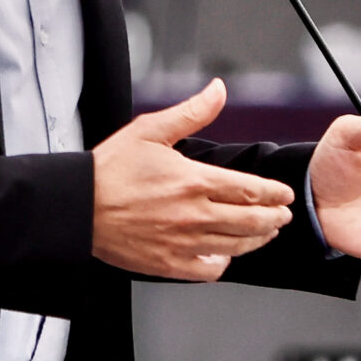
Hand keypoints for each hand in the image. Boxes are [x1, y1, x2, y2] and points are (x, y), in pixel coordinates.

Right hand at [91, 80, 295, 280]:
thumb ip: (191, 112)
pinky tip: (224, 254)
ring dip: (257, 239)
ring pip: (236, 246)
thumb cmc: (108, 170)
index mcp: (193, 180)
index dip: (274, 194)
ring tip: (264, 234)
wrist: (77, 207)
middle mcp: (193, 214)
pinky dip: (222, 263)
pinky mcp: (168, 264)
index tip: (284, 195)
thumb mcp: (149, 131)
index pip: (251, 190)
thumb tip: (218, 90)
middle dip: (274, 218)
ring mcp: (182, 242)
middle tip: (282, 216)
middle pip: (252, 221)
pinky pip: (209, 269)